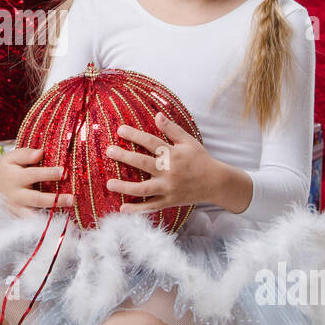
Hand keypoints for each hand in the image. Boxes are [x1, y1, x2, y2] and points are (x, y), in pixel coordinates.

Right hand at [0, 147, 74, 218]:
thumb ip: (25, 154)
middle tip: (72, 199)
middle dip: (55, 200)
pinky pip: (31, 223)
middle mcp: (16, 195)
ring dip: (50, 216)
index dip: (49, 174)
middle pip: (37, 199)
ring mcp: (17, 208)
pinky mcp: (18, 217)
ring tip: (67, 216)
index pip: (34, 175)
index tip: (64, 172)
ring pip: (34, 215)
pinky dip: (43, 225)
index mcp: (15, 178)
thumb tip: (40, 153)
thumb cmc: (7, 169)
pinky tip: (58, 224)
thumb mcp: (11, 158)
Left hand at [105, 112, 221, 215]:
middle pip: (143, 163)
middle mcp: (169, 172)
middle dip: (124, 157)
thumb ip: (172, 129)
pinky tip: (122, 209)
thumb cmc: (200, 159)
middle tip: (109, 151)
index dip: (134, 135)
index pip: (150, 142)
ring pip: (143, 189)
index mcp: (173, 154)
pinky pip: (151, 207)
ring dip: (125, 187)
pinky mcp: (169, 201)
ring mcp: (168, 188)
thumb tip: (157, 114)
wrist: (216, 183)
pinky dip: (137, 209)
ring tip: (109, 183)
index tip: (119, 130)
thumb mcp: (188, 141)